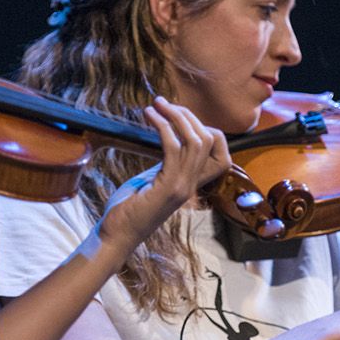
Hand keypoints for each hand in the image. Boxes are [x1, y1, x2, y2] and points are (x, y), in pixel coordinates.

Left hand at [98, 98, 231, 247]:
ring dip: (176, 116)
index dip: (208, 130)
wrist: (117, 235)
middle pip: (209, 139)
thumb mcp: (153, 182)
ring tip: (156, 105)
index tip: (181, 118)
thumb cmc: (128, 209)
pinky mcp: (167, 187)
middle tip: (164, 104)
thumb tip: (168, 140)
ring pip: (196, 141)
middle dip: (188, 115)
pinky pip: (173, 148)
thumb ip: (166, 165)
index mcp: (191, 183)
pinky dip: (163, 127)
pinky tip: (149, 117)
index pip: (222, 154)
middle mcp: (192, 184)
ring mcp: (182, 187)